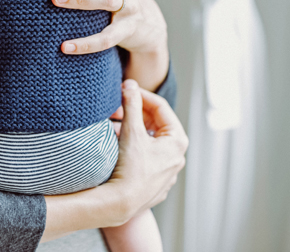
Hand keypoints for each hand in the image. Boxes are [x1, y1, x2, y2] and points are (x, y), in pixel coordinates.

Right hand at [104, 79, 187, 221]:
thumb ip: (131, 104)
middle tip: (116, 109)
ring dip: (131, 131)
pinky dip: (132, 147)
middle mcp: (176, 157)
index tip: (125, 89)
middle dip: (134, 114)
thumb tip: (129, 84)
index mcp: (177, 141)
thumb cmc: (130, 168)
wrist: (120, 204)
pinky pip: (144, 158)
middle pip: (155, 125)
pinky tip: (116, 146)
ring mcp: (166, 172)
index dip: (141, 95)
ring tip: (112, 127)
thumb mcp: (131, 131)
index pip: (160, 107)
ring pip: (149, 142)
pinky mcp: (155, 183)